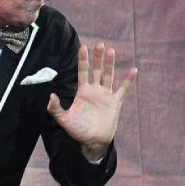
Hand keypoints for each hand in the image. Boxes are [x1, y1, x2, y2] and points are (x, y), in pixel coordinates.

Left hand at [46, 42, 136, 158]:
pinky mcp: (115, 102)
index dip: (83, 60)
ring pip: (108, 75)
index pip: (83, 72)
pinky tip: (133, 70)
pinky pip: (123, 89)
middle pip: (97, 70)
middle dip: (97, 57)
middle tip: (99, 44)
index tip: (83, 47)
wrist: (93, 141)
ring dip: (109, 64)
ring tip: (111, 51)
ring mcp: (106, 95)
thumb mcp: (64, 119)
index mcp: (83, 92)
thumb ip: (56, 108)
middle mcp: (95, 90)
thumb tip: (50, 96)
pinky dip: (128, 80)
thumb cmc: (78, 130)